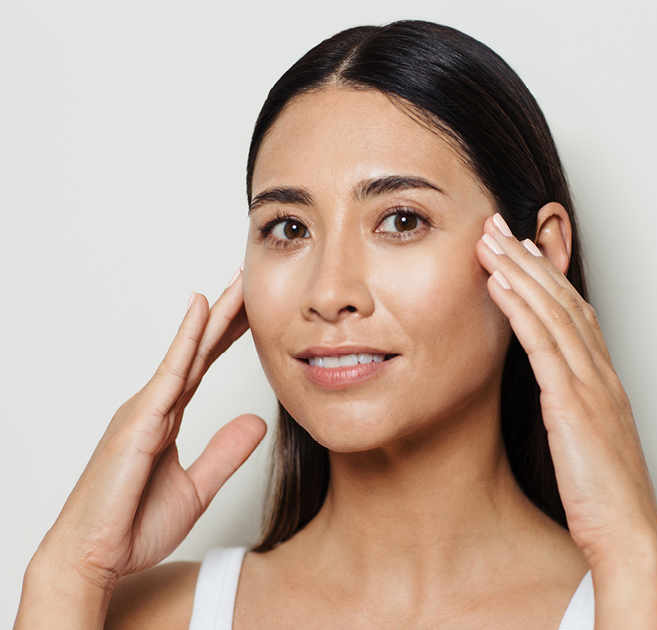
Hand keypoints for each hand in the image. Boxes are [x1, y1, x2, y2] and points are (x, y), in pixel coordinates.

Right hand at [36, 265, 265, 588]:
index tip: (252, 311)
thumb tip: (257, 423)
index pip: (204, 366)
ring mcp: (144, 410)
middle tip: (249, 280)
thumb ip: (225, 453)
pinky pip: (170, 373)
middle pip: (199, 350)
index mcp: (166, 419)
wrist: (92, 559)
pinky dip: (187, 339)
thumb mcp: (197, 488)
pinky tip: (201, 310)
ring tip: (237, 282)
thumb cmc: (132, 526)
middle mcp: (155, 406)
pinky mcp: (139, 421)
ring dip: (214, 316)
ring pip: (188, 352)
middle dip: (226, 315)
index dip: (228, 337)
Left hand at [476, 213, 656, 626]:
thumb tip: (550, 390)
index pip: (573, 311)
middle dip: (528, 259)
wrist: (626, 531)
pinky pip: (543, 346)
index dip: (547, 275)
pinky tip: (498, 287)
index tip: (521, 249)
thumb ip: (571, 406)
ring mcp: (589, 384)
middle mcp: (599, 372)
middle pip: (562, 299)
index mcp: (602, 378)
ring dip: (519, 272)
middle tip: (498, 227)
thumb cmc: (602, 491)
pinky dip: (520, 311)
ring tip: (490, 242)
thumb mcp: (585, 436)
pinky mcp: (573, 404)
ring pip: (553, 312)